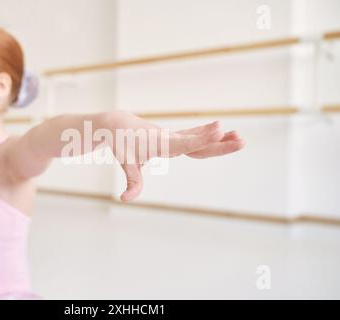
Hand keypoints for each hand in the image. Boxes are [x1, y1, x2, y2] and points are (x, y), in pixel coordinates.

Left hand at [108, 111, 244, 201]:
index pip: (186, 143)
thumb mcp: (126, 162)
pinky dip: (208, 136)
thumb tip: (125, 199)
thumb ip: (132, 181)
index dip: (202, 138)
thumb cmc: (123, 143)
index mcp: (162, 144)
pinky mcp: (175, 137)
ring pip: (200, 139)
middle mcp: (171, 138)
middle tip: (241, 140)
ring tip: (240, 137)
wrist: (119, 124)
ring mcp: (175, 137)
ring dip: (219, 139)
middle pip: (199, 142)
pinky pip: (195, 137)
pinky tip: (222, 133)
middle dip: (219, 142)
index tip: (219, 129)